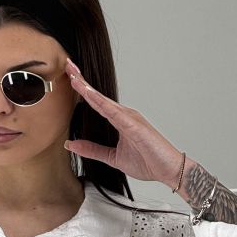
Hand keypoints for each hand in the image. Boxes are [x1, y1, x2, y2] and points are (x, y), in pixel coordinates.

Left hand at [64, 57, 183, 187]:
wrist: (169, 171)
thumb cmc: (148, 162)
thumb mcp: (112, 158)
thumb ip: (92, 150)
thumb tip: (71, 144)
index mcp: (119, 120)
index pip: (96, 102)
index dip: (82, 89)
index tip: (69, 77)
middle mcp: (124, 114)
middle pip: (98, 96)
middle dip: (82, 81)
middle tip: (67, 65)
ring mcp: (130, 118)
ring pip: (103, 100)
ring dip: (87, 88)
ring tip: (73, 76)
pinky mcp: (134, 125)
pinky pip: (113, 111)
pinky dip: (100, 102)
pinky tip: (88, 94)